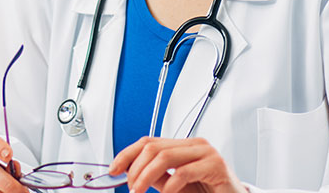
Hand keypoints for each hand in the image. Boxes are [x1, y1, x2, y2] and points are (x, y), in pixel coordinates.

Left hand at [109, 137, 248, 192]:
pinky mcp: (216, 165)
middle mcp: (194, 144)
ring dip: (146, 176)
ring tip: (139, 190)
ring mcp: (206, 152)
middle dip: (135, 167)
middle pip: (154, 147)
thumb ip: (157, 176)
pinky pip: (185, 172)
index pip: (149, 142)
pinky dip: (170, 185)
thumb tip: (130, 172)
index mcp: (183, 146)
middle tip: (129, 186)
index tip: (113, 169)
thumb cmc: (209, 192)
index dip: (127, 154)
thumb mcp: (175, 185)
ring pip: (165, 156)